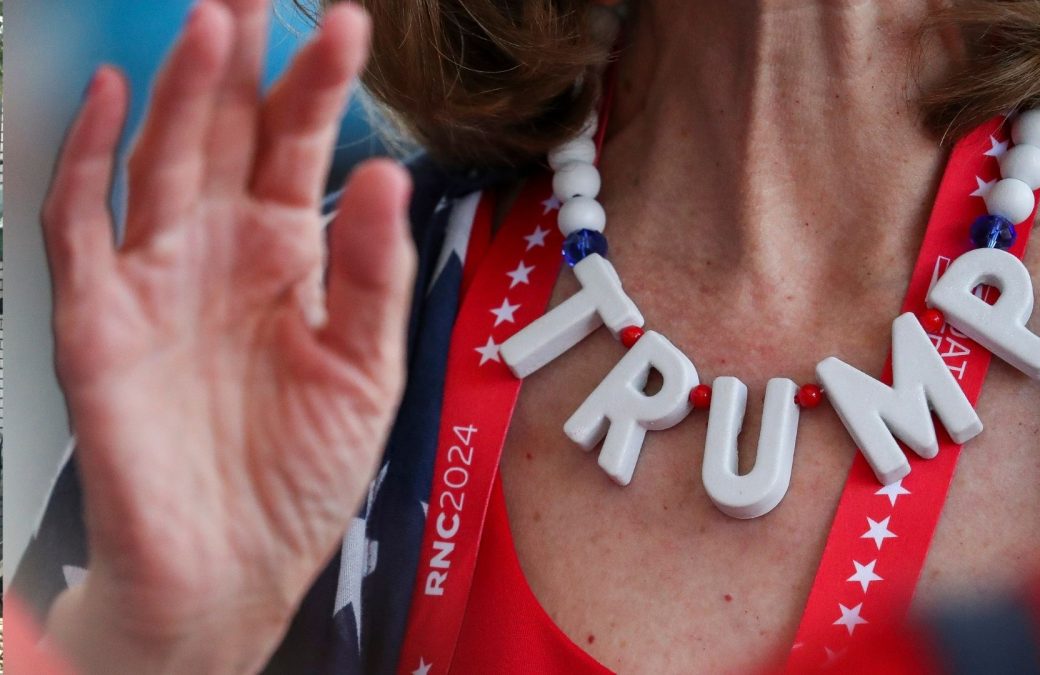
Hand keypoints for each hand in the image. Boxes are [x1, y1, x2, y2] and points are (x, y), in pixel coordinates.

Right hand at [40, 2, 414, 671]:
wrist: (232, 568)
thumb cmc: (300, 472)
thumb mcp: (366, 373)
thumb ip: (374, 277)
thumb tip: (384, 177)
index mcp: (288, 257)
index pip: (299, 149)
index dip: (321, 87)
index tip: (350, 25)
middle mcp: (219, 251)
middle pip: (225, 132)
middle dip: (243, 56)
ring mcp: (155, 278)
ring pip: (160, 160)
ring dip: (180, 89)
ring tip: (212, 19)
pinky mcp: (97, 320)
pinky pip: (79, 226)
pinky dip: (85, 161)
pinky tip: (105, 98)